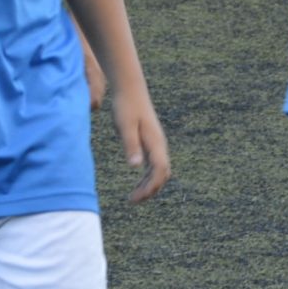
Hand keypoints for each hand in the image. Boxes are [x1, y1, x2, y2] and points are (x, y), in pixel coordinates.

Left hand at [111, 87, 171, 201]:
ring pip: (159, 170)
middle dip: (151, 190)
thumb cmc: (125, 106)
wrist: (129, 88)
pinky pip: (154, 164)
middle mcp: (159, 144)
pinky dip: (148, 177)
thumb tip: (136, 166)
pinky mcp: (151, 141)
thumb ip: (131, 146)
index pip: (160, 171)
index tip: (135, 198)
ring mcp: (156, 143)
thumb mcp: (125, 127)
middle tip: (133, 200)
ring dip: (149, 185)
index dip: (150, 187)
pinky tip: (137, 181)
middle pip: (162, 174)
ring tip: (133, 196)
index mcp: (155, 142)